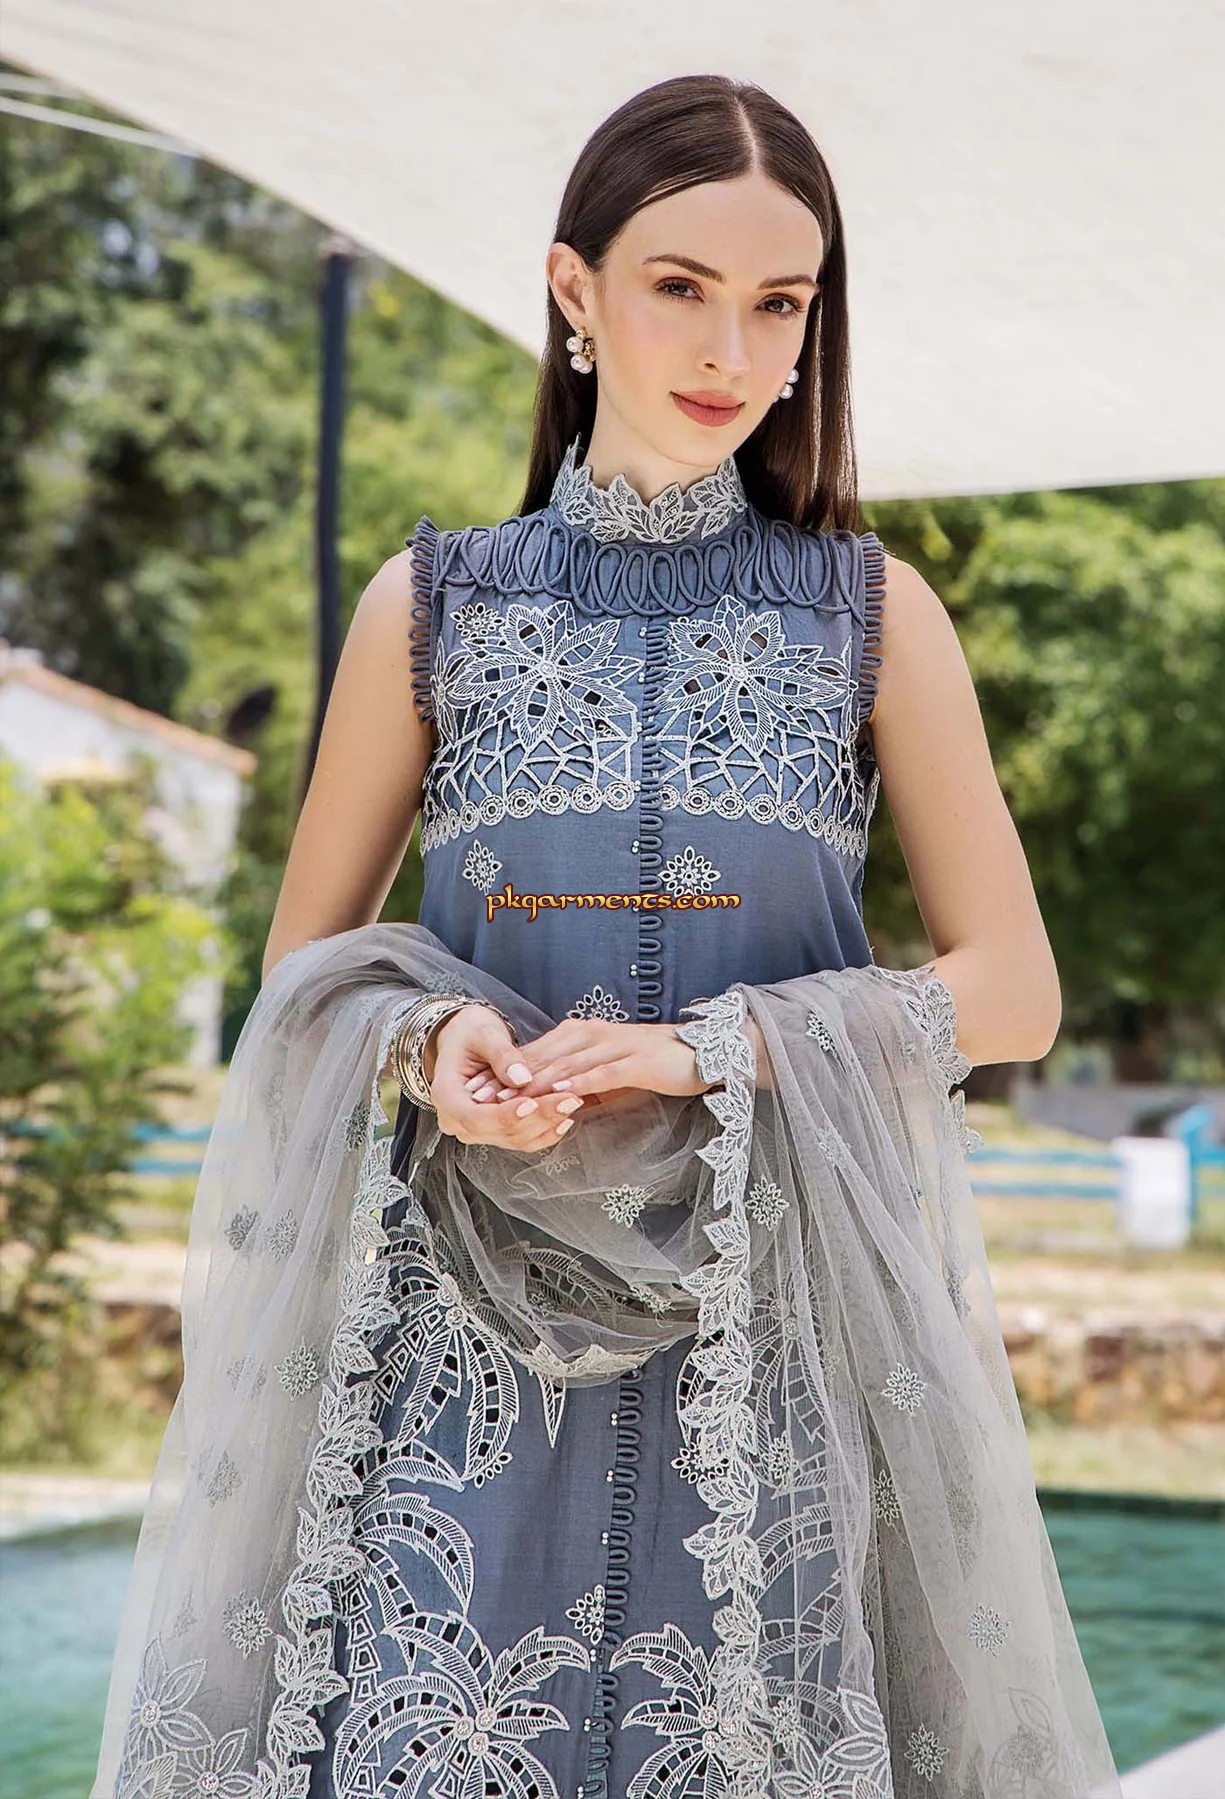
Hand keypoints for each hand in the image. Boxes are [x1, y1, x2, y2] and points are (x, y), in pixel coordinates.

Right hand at [424, 1005, 584, 1150]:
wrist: (464, 1040)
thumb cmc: (470, 1033)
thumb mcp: (484, 1034)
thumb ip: (502, 1055)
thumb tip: (522, 1077)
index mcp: (446, 1097)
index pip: (475, 1117)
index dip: (506, 1114)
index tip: (533, 1102)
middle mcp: (457, 1121)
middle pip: (499, 1131)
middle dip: (536, 1118)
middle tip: (569, 1099)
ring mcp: (476, 1130)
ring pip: (515, 1139)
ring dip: (546, 1124)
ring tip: (572, 1103)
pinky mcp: (494, 1131)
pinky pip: (522, 1139)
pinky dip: (545, 1132)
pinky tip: (565, 1118)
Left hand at [475, 1018, 718, 1104]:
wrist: (702, 1054)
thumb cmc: (653, 1067)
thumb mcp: (607, 1074)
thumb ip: (577, 1083)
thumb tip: (547, 1103)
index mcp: (582, 1034)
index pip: (535, 1053)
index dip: (505, 1073)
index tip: (478, 1091)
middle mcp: (593, 1034)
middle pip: (544, 1057)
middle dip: (510, 1080)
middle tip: (481, 1099)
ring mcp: (614, 1045)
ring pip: (567, 1064)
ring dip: (536, 1084)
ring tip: (509, 1101)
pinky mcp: (636, 1061)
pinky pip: (602, 1072)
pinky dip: (579, 1082)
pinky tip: (561, 1095)